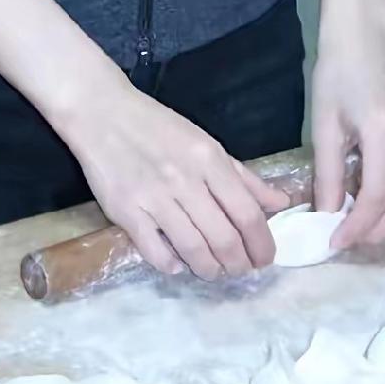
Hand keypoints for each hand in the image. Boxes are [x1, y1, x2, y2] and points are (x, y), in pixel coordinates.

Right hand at [58, 71, 290, 279]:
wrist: (102, 112)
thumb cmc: (158, 127)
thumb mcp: (205, 143)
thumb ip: (243, 177)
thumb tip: (281, 203)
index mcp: (208, 160)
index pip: (247, 213)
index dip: (262, 243)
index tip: (266, 259)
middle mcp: (185, 180)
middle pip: (224, 238)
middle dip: (239, 264)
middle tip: (240, 270)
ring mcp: (154, 198)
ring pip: (193, 250)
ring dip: (210, 269)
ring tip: (213, 271)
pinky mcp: (126, 212)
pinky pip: (156, 252)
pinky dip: (172, 265)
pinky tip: (177, 263)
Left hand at [311, 21, 384, 248]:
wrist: (365, 39)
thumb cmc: (337, 75)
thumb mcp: (323, 122)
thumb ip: (328, 172)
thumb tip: (328, 217)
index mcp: (383, 127)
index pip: (378, 193)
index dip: (358, 225)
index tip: (336, 242)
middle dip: (379, 231)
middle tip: (352, 241)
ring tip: (370, 230)